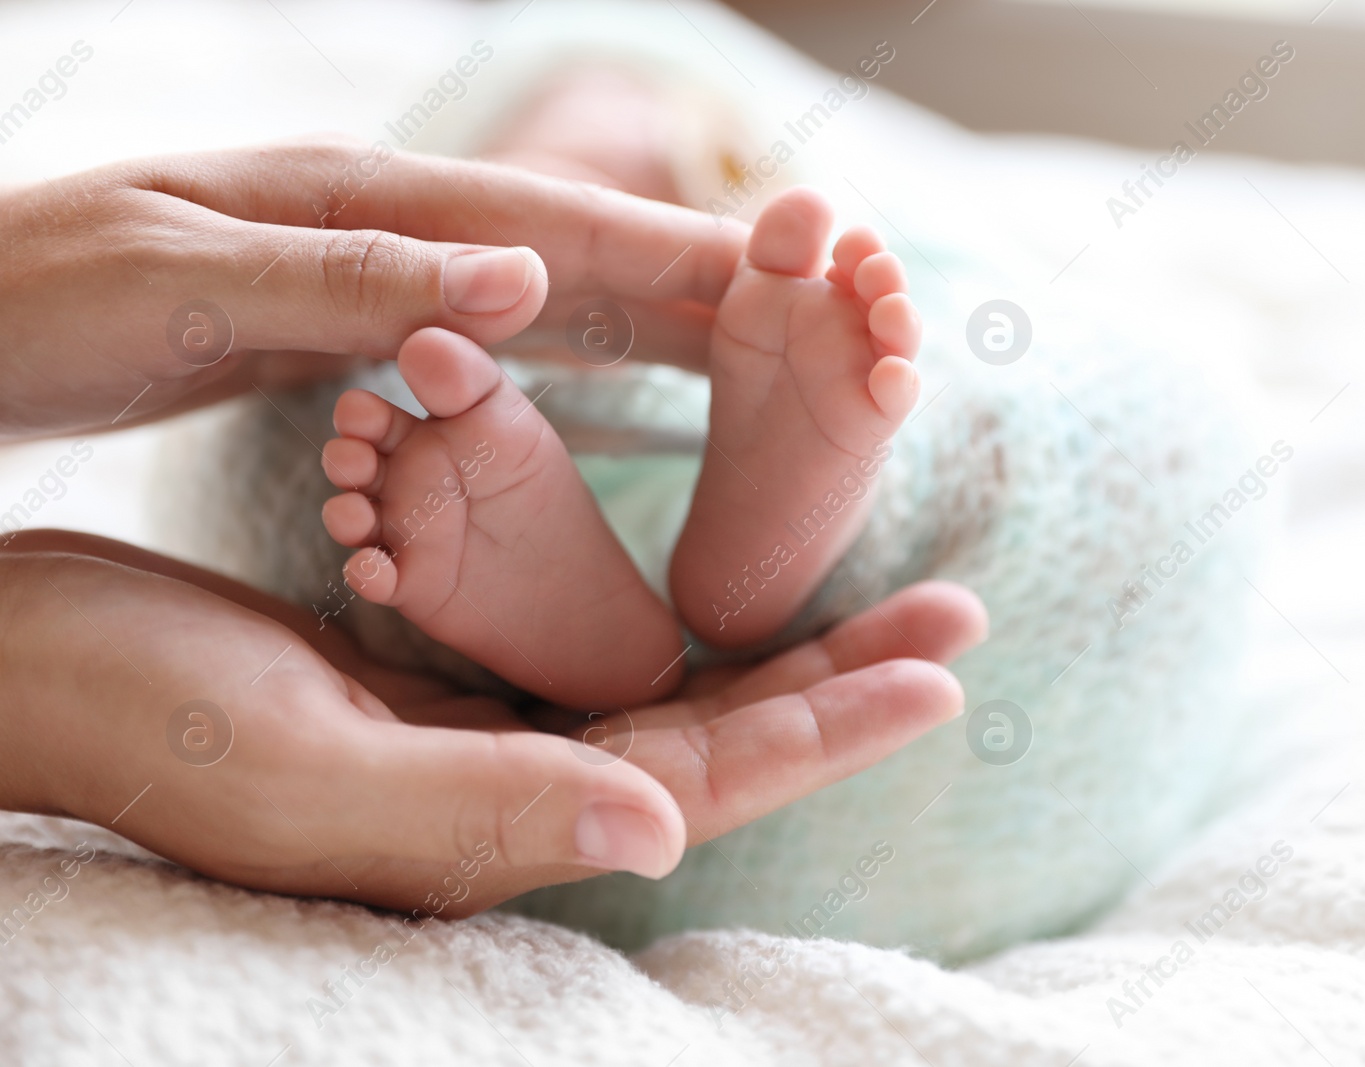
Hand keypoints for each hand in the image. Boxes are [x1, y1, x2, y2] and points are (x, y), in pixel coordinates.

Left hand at [0, 137, 745, 439]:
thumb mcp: (183, 287)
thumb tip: (530, 278)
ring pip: (553, 293)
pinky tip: (623, 369)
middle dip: (707, 288)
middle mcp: (384, 231)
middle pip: (581, 255)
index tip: (792, 290)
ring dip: (663, 320)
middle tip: (827, 320)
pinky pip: (499, 336)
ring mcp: (371, 274)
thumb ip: (353, 283)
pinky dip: (583, 349)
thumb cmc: (38, 302)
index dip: (682, 264)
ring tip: (762, 350)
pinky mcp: (350, 324)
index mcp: (358, 209)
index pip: (557, 233)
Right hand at [0, 532, 984, 914]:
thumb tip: (663, 828)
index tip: (945, 672)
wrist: (36, 661)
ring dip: (777, 638)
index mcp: (497, 824)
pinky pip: (595, 650)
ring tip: (883, 586)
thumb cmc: (142, 720)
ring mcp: (483, 735)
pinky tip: (720, 581)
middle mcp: (511, 789)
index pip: (705, 779)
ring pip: (672, 689)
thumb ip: (485, 811)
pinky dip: (673, 611)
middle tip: (957, 608)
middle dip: (841, 677)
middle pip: (717, 733)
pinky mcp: (448, 682)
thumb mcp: (308, 776)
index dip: (829, 728)